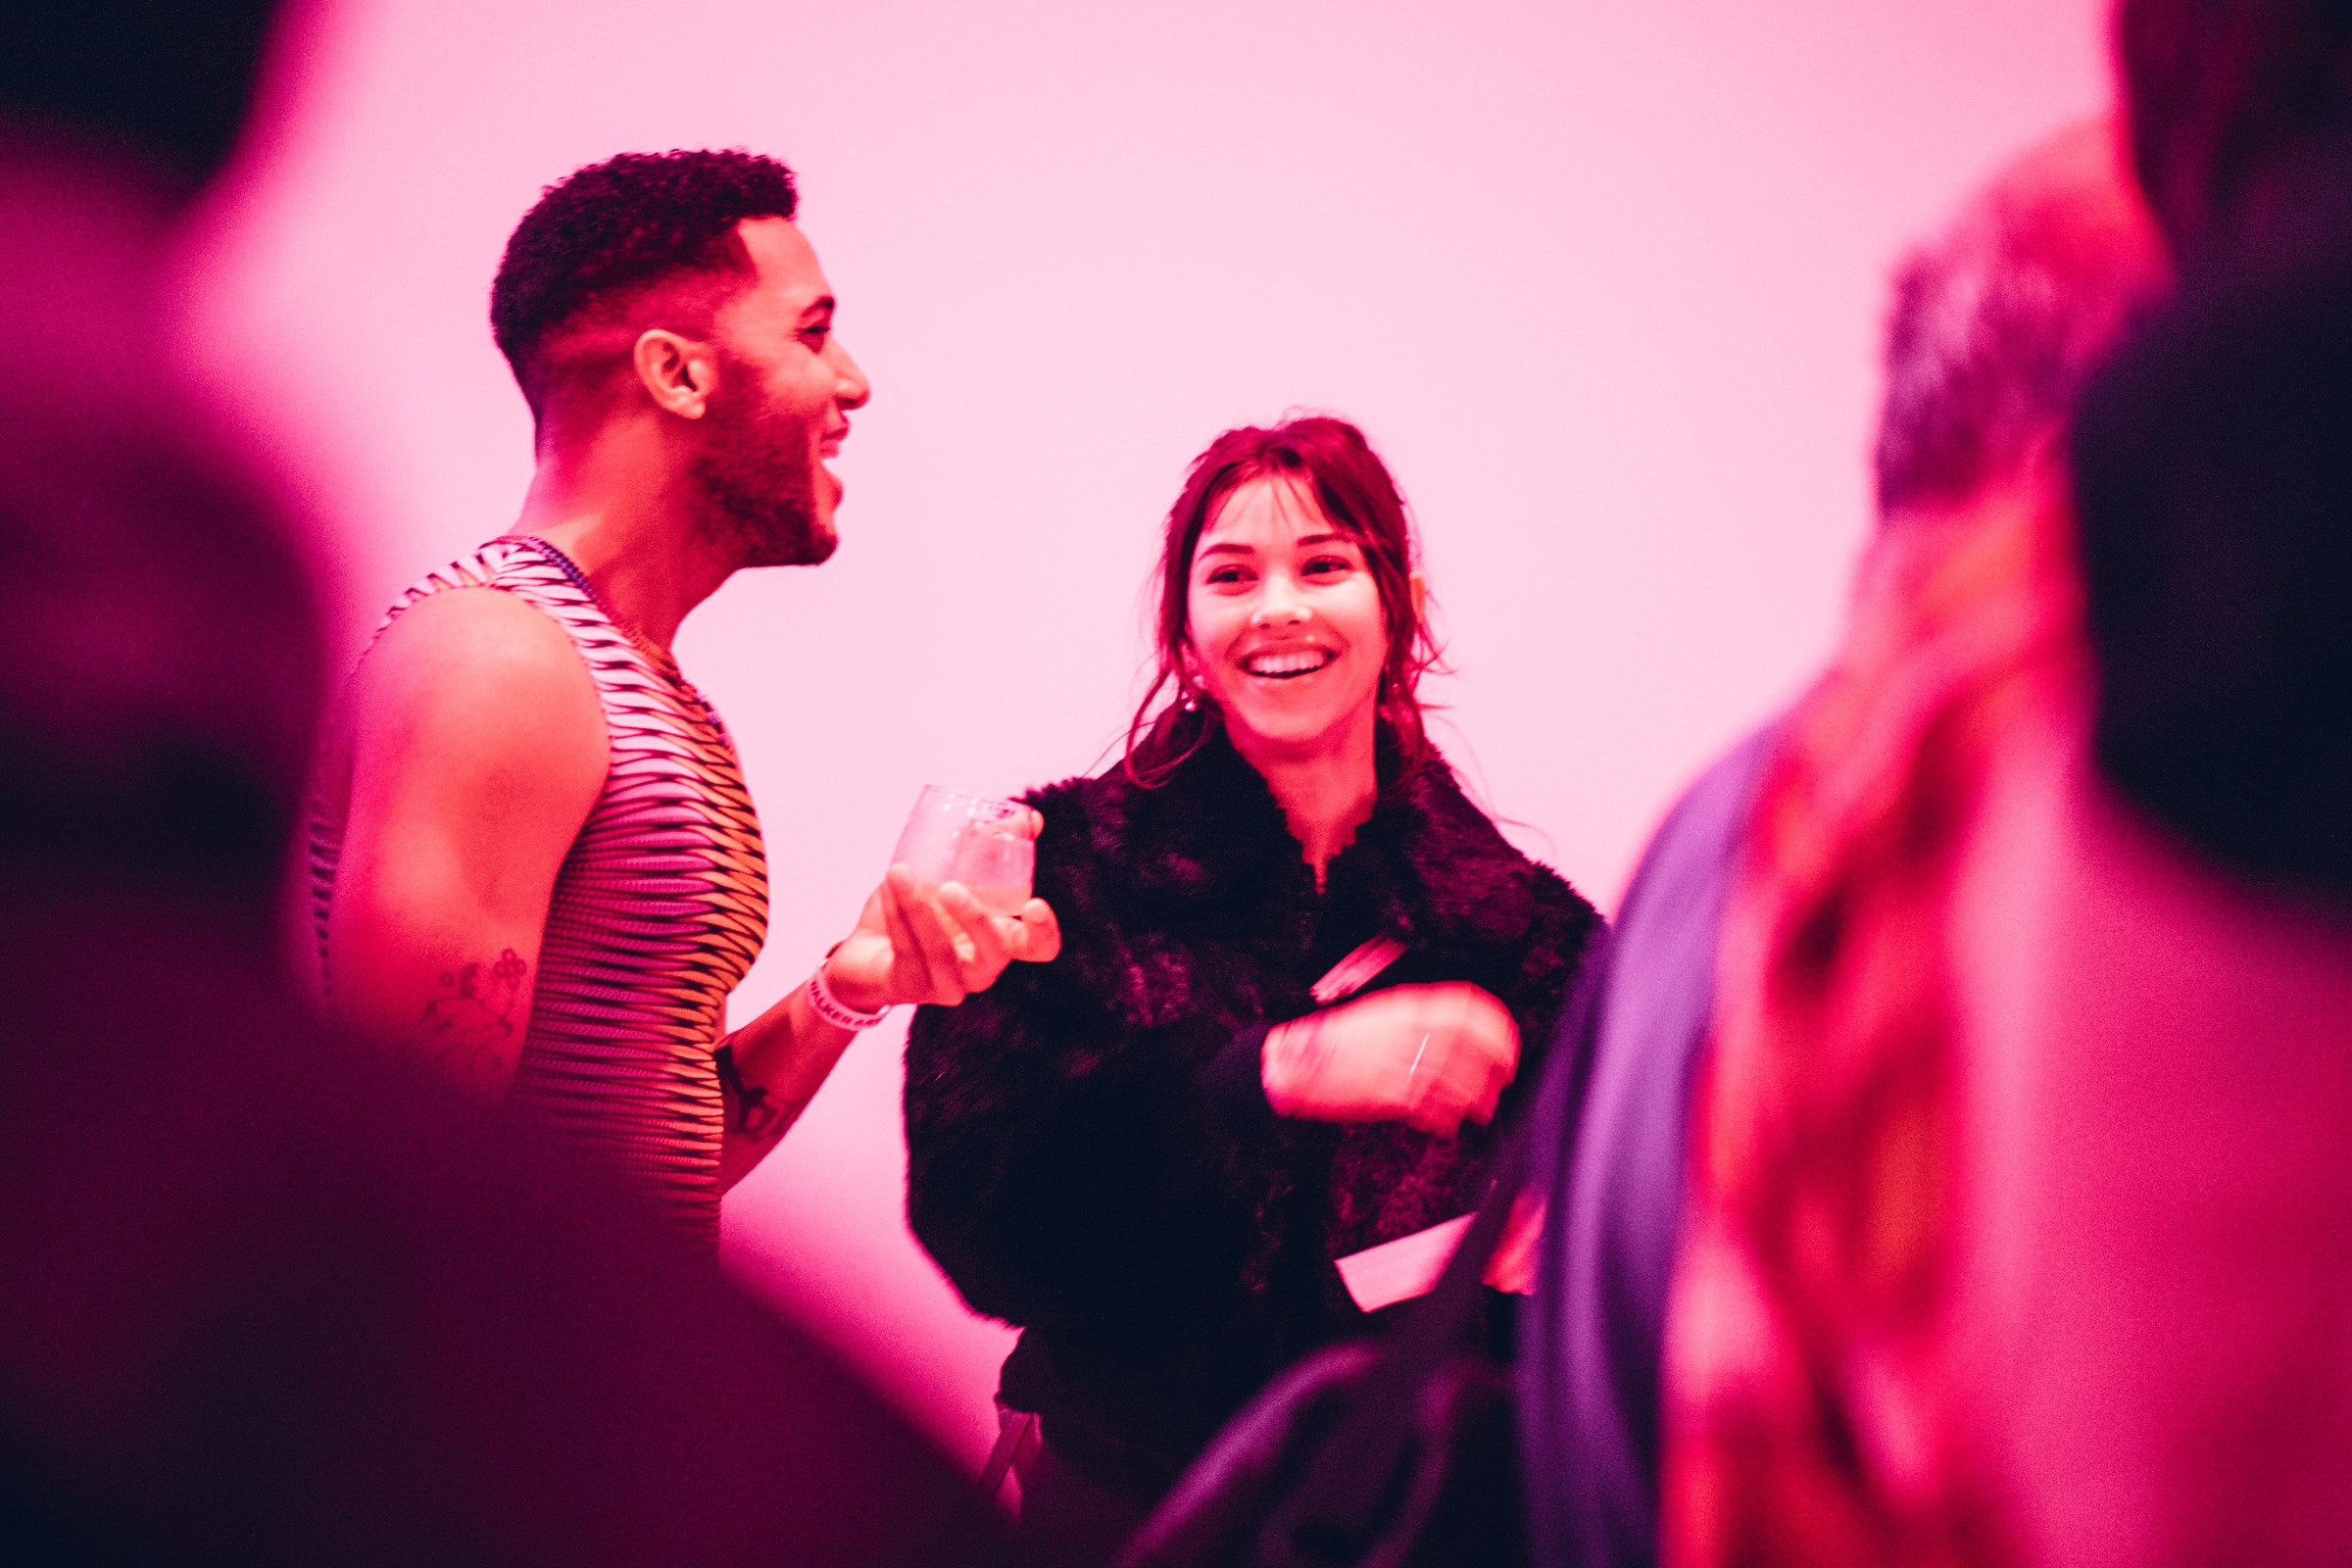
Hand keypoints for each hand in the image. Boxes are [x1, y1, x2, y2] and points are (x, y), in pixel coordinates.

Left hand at [824, 852, 1060, 1011]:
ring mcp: (947, 984)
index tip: (1035, 904)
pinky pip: (907, 949)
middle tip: (949, 886)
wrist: (865, 950)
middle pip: (995, 952)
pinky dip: (897, 913)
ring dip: (917, 906)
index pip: (1039, 948)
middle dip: (975, 918)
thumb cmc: (919, 910)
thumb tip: (1029, 819)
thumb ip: (990, 846)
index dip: (1044, 932)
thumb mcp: (954, 873)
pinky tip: (889, 886)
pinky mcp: (911, 988)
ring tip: (899, 870)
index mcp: (1000, 941)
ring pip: (939, 949)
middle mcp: (980, 969)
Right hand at [1261, 983, 1517, 1136]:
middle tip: (1506, 1077)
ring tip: (1481, 1108)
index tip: (1507, 1042)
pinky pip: (1433, 1110)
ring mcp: (1400, 1063)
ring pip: (1459, 1080)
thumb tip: (1458, 1030)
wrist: (1299, 1061)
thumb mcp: (1382, 1013)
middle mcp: (1409, 1032)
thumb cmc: (1339, 1040)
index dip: (1496, 1026)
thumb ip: (1420, 1019)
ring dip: (1478, 1097)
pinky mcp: (1390, 1096)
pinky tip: (1449, 1123)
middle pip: (1472, 1045)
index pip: (1467, 1007)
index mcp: (1407, 1006)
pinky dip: (1447, 1120)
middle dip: (1498, 1063)